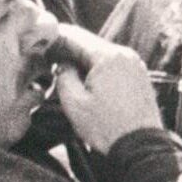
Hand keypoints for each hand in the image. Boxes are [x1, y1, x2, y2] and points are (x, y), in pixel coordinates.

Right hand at [50, 24, 164, 152]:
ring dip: (83, 59)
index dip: (57, 37)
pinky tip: (85, 79)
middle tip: (48, 54)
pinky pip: (114, 64)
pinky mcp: (139, 75)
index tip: (41, 38)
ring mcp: (135, 63)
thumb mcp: (75, 104)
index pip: (77, 37)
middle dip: (69, 49)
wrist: (141, 144)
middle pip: (90, 44)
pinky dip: (97, 67)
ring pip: (102, 55)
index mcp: (108, 56)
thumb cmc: (105, 126)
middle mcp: (124, 54)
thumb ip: (64, 77)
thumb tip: (63, 63)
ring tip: (63, 68)